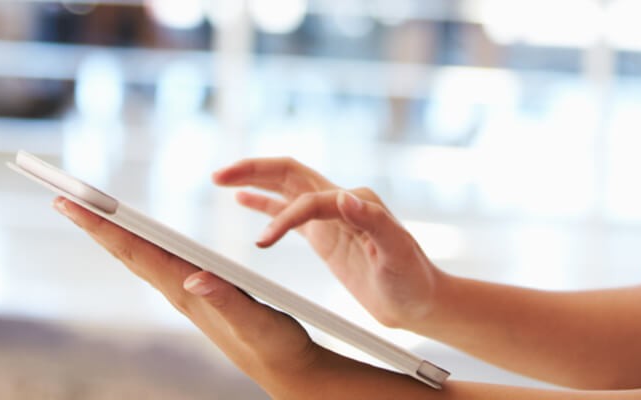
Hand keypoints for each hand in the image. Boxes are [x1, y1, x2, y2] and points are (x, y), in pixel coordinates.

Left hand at [52, 196, 326, 396]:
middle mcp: (180, 291)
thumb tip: (194, 278)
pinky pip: (157, 263)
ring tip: (87, 213)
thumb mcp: (258, 322)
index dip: (102, 225)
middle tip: (60, 199)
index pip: (136, 251)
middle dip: (94, 224)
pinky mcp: (198, 295)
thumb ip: (228, 300)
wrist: (289, 371)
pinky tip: (134, 239)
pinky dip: (138, 244)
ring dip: (111, 234)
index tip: (70, 204)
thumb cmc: (277, 348)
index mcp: (188, 291)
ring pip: (139, 257)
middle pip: (128, 251)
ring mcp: (187, 293)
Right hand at [213, 157, 447, 328]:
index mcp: (356, 202)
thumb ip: (373, 222)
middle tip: (220, 174)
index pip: (308, 200)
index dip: (283, 217)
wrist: (420, 300)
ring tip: (220, 179)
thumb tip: (345, 196)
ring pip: (285, 187)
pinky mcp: (324, 234)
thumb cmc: (412, 279)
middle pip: (289, 174)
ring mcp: (331, 216)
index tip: (263, 243)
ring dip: (254, 179)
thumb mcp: (397, 253)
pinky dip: (264, 203)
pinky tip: (242, 198)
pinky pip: (288, 211)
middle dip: (254, 170)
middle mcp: (342, 201)